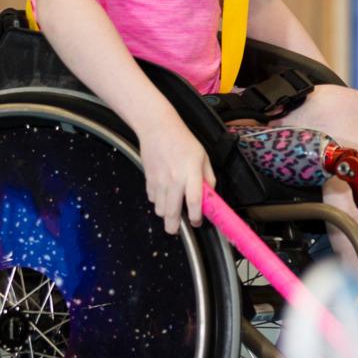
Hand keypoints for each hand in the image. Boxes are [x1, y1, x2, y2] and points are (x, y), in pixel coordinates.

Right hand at [141, 115, 214, 235]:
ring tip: (172, 208)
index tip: (197, 221)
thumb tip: (209, 195)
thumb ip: (208, 178)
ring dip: (166, 214)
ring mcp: (159, 181)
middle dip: (174, 227)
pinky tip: (163, 193)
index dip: (196, 217)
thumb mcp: (203, 157)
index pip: (194, 202)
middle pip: (172, 213)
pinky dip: (157, 201)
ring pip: (160, 210)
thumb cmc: (182, 141)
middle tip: (178, 229)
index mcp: (190, 174)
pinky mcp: (148, 180)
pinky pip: (152, 199)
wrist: (157, 128)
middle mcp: (174, 180)